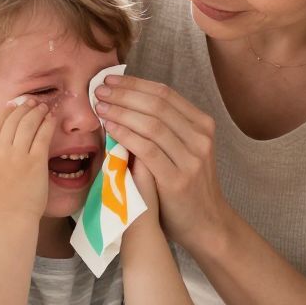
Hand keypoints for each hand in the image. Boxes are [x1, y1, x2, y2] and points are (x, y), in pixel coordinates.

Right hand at [0, 98, 51, 218]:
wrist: (10, 216)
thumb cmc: (1, 198)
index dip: (8, 110)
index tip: (15, 103)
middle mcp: (0, 151)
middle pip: (13, 120)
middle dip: (25, 107)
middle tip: (33, 102)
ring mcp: (18, 155)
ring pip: (28, 124)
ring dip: (37, 111)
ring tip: (43, 107)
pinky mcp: (35, 161)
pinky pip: (42, 135)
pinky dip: (47, 123)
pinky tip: (51, 118)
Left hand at [95, 75, 229, 241]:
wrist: (206, 224)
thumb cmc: (187, 187)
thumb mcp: (184, 151)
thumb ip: (165, 130)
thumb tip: (126, 104)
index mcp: (202, 125)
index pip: (165, 93)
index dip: (135, 83)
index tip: (110, 80)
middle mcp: (201, 137)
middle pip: (157, 104)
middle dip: (124, 93)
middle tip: (99, 89)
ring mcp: (192, 158)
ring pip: (152, 123)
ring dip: (121, 110)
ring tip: (99, 106)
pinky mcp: (178, 179)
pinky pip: (148, 149)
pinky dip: (126, 134)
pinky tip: (109, 127)